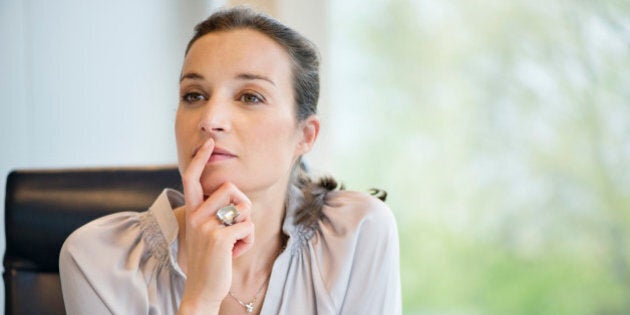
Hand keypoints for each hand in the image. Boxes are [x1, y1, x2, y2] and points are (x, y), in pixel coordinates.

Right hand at [178, 138, 254, 312]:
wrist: (203, 289)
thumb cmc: (211, 258)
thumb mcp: (207, 230)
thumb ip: (214, 211)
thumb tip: (231, 191)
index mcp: (192, 211)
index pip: (192, 177)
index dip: (200, 159)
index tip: (209, 143)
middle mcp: (195, 214)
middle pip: (231, 188)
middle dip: (243, 206)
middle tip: (236, 227)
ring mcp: (205, 226)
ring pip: (243, 208)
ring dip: (246, 227)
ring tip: (233, 243)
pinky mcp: (218, 238)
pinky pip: (247, 227)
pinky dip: (248, 242)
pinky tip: (235, 253)